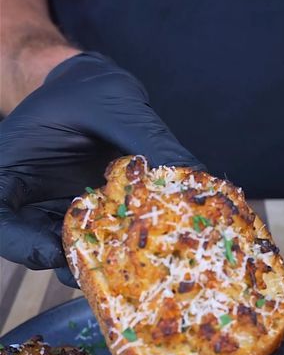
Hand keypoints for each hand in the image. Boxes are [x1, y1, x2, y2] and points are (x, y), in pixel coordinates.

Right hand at [0, 52, 201, 285]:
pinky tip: (150, 243)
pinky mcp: (89, 219)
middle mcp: (29, 200)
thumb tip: (193, 175)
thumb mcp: (114, 104)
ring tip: (135, 260)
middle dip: (72, 261)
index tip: (54, 253)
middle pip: (37, 247)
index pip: (0, 221)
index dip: (22, 245)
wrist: (95, 87)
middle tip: (108, 267)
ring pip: (72, 251)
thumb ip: (146, 139)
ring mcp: (59, 213)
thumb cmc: (88, 87)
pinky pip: (101, 242)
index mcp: (8, 168)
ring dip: (104, 259)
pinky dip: (124, 246)